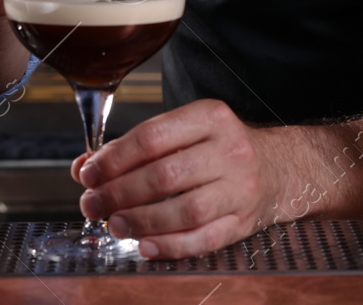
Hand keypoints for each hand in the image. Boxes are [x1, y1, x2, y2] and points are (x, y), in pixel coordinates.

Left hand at [70, 99, 281, 258]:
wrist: (277, 168)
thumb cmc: (218, 149)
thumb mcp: (184, 131)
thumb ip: (135, 147)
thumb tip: (85, 167)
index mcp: (211, 118)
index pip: (152, 137)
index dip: (114, 159)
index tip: (89, 174)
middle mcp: (229, 150)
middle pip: (164, 175)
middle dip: (118, 194)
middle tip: (92, 204)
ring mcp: (240, 188)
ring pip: (184, 210)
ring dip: (140, 221)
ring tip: (114, 224)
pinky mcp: (243, 221)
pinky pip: (203, 239)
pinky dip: (170, 245)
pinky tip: (145, 245)